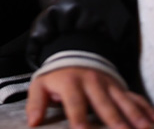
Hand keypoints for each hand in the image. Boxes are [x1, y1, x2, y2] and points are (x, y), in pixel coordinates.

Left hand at [26, 67, 153, 128]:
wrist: (74, 52)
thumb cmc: (58, 77)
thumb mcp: (41, 84)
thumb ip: (36, 103)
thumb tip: (33, 123)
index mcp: (71, 83)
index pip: (75, 104)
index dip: (79, 119)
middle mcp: (92, 83)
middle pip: (105, 104)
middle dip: (116, 121)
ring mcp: (109, 84)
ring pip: (124, 101)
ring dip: (136, 116)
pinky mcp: (120, 86)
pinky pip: (136, 98)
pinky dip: (147, 110)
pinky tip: (153, 122)